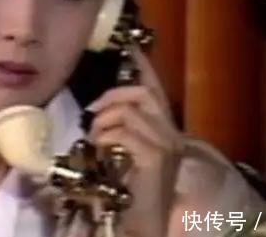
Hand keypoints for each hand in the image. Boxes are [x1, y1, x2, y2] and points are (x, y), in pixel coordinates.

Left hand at [86, 48, 184, 236]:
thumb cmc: (134, 192)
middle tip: (93, 112)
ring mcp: (165, 146)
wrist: (146, 222)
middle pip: (142, 94)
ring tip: (94, 138)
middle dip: (113, 95)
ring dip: (104, 121)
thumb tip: (100, 113)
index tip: (131, 47)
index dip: (144, 67)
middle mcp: (172, 135)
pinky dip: (105, 136)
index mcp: (166, 131)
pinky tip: (99, 148)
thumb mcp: (128, 154)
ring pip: (129, 111)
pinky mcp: (154, 158)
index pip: (156, 90)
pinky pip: (124, 132)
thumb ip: (123, 131)